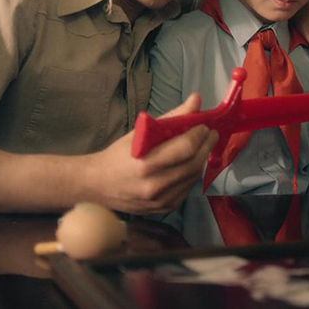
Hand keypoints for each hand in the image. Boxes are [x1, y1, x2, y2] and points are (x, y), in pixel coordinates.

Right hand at [84, 94, 217, 214]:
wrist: (97, 185)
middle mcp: (154, 185)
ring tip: (203, 146)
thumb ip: (170, 118)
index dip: (199, 134)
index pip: (185, 147)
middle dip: (206, 145)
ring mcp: (160, 200)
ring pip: (193, 177)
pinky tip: (192, 163)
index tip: (204, 125)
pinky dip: (193, 174)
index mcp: (145, 163)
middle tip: (211, 133)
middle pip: (193, 163)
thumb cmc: (118, 155)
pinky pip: (187, 189)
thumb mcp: (139, 133)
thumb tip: (195, 100)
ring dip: (202, 159)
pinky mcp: (164, 208)